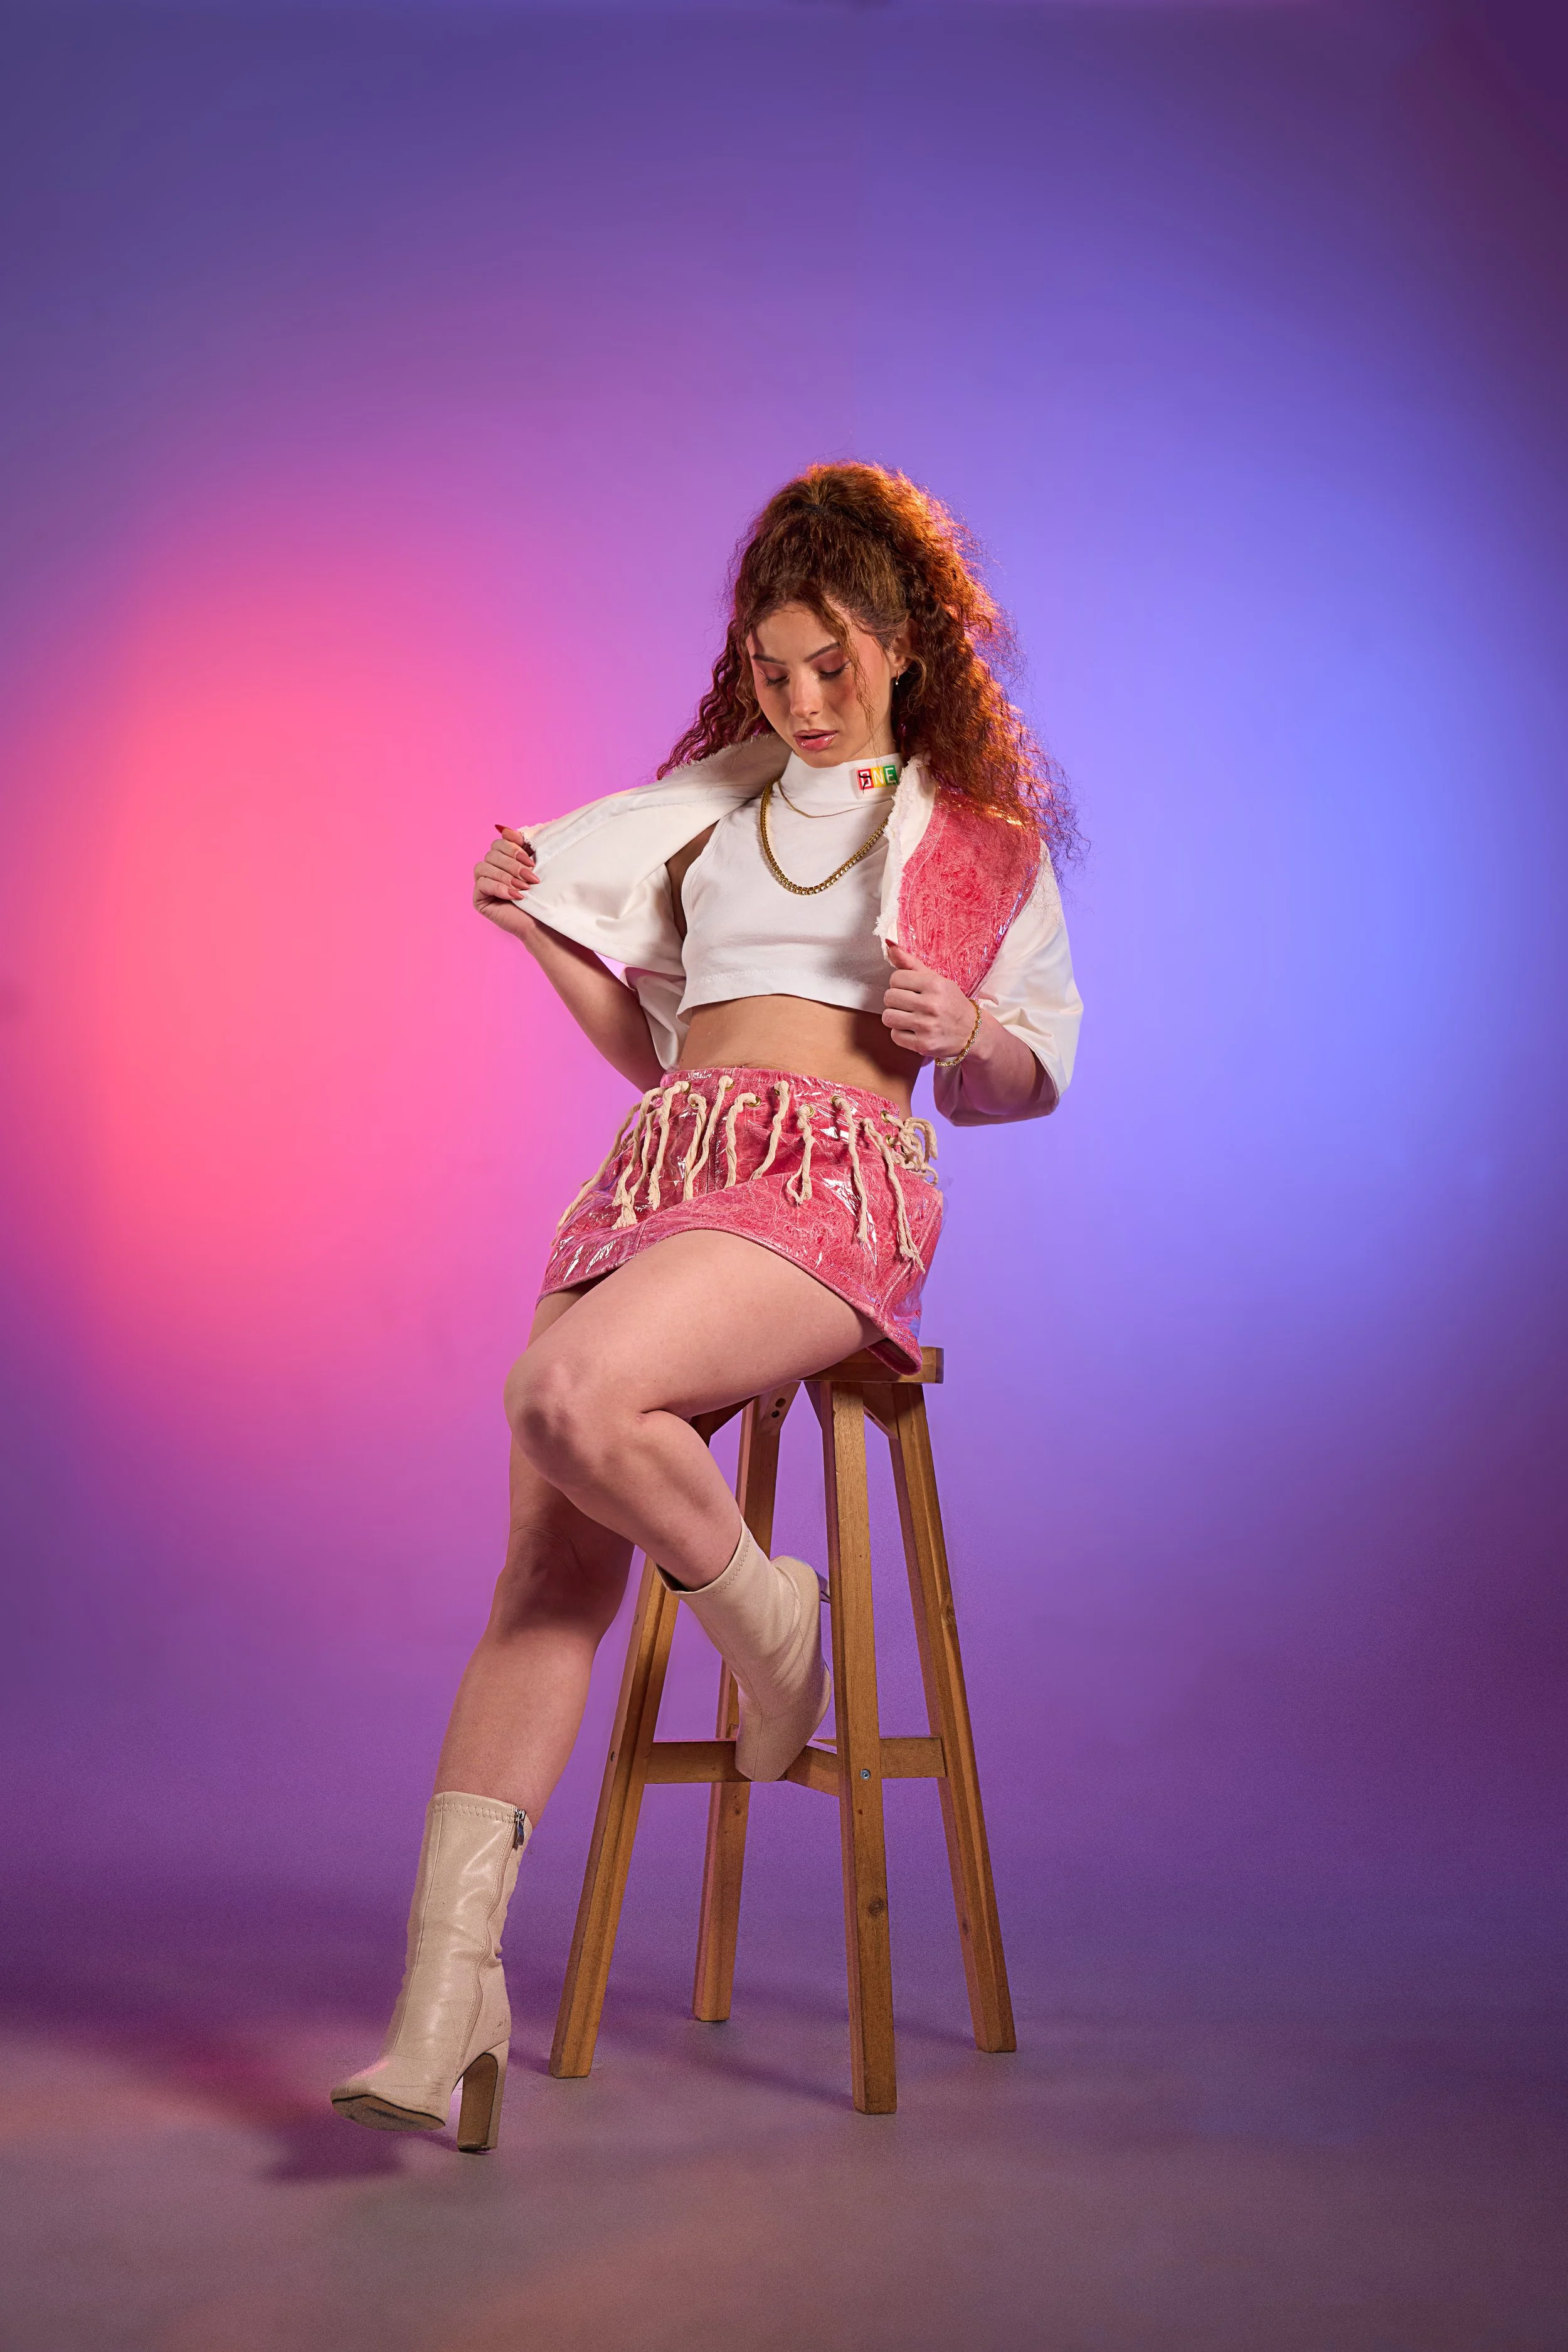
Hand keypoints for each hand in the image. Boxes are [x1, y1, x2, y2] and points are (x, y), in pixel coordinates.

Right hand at [474, 824, 538, 937]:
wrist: (543, 921)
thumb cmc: (543, 894)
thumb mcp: (536, 864)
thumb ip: (522, 844)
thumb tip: (503, 829)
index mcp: (503, 858)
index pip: (499, 842)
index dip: (513, 848)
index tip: (532, 861)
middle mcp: (491, 868)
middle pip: (492, 853)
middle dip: (513, 864)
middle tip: (531, 877)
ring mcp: (483, 883)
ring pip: (484, 867)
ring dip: (506, 876)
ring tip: (524, 888)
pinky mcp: (479, 898)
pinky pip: (482, 884)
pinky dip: (499, 888)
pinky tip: (515, 896)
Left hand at [881, 938, 979, 1060]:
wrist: (972, 1031)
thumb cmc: (950, 1002)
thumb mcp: (936, 979)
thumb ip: (911, 963)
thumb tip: (889, 945)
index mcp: (935, 985)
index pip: (895, 978)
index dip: (899, 984)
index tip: (910, 990)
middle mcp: (931, 1005)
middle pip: (889, 997)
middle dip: (896, 1001)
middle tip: (909, 1004)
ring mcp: (927, 1026)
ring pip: (888, 1017)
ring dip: (895, 1017)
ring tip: (908, 1017)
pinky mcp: (923, 1045)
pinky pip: (894, 1036)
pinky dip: (901, 1033)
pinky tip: (913, 1030)